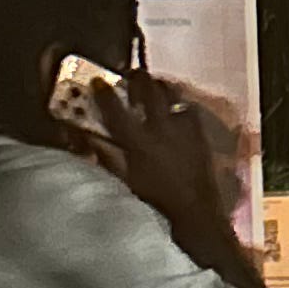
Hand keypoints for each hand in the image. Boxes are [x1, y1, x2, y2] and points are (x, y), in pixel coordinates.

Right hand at [91, 73, 239, 247]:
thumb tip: (88, 138)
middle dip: (137, 77)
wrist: (195, 212)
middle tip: (130, 75)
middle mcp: (161, 129)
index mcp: (138, 142)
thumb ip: (106, 156)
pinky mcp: (200, 133)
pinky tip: (174, 106)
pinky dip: (179, 102)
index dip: (104, 92)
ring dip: (159, 85)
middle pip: (148, 90)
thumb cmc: (155, 200)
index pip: (116, 109)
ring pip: (171, 93)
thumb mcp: (124, 180)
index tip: (98, 81)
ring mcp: (184, 129)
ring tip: (152, 84)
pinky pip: (188, 107)